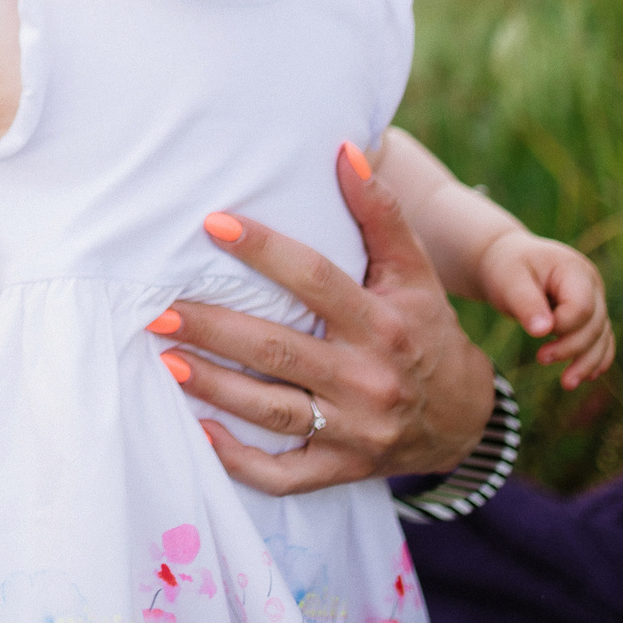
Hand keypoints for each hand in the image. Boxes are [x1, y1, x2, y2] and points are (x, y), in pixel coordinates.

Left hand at [157, 144, 495, 494]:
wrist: (464, 419)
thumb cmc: (424, 329)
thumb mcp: (415, 272)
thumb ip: (381, 213)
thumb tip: (345, 148)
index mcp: (384, 325)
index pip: (317, 280)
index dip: (265, 250)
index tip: (213, 223)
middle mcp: (368, 379)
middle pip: (278, 349)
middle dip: (214, 329)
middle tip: (158, 307)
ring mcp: (353, 430)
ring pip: (272, 411)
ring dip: (214, 387)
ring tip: (163, 359)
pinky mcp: (339, 469)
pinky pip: (282, 474)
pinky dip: (238, 459)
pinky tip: (196, 432)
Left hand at [478, 228, 612, 388]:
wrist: (505, 261)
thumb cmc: (505, 267)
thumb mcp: (508, 279)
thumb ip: (526, 303)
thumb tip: (544, 331)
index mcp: (574, 269)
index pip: (582, 307)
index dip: (564, 326)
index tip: (536, 333)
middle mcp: (591, 285)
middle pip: (594, 325)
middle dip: (571, 348)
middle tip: (540, 359)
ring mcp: (594, 300)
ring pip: (601, 337)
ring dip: (587, 362)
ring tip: (566, 384)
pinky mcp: (588, 316)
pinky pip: (600, 340)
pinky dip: (595, 359)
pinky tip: (586, 377)